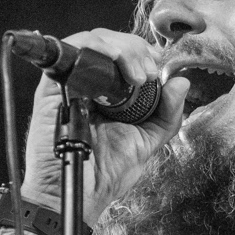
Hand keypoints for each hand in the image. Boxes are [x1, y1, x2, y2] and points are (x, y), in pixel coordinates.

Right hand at [20, 27, 191, 218]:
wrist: (82, 194)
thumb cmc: (107, 173)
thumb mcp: (148, 140)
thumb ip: (167, 113)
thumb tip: (181, 82)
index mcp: (109, 93)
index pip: (124, 54)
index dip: (144, 52)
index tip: (159, 68)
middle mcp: (89, 84)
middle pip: (111, 42)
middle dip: (137, 50)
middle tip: (149, 75)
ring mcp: (71, 83)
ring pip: (93, 40)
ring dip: (123, 49)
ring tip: (138, 76)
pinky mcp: (54, 87)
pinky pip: (71, 50)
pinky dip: (97, 47)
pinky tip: (116, 63)